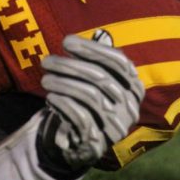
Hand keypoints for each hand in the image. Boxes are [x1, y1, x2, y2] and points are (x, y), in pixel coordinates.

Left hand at [39, 34, 143, 169]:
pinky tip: (51, 98)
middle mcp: (130, 107)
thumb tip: (96, 35)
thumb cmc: (87, 104)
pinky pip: (81, 117)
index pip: (119, 62)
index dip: (93, 49)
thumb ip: (98, 61)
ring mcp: (117, 126)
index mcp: (134, 88)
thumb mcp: (96, 82)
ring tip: (45, 79)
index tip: (66, 41)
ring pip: (90, 96)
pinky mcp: (99, 142)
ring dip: (63, 84)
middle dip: (70, 66)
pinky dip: (63, 104)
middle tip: (46, 61)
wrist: (79, 144)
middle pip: (101, 78)